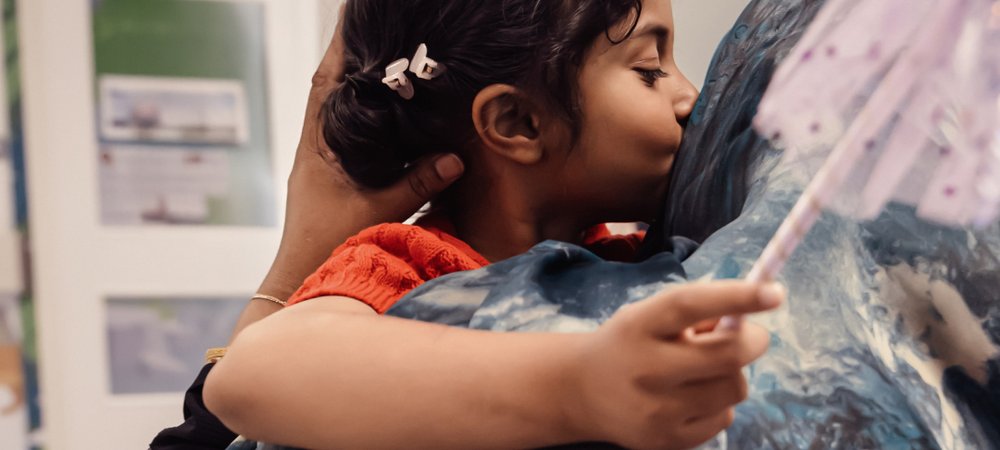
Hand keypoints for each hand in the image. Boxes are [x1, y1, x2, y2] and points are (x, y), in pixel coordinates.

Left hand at [235, 6, 463, 337]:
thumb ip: (417, 184)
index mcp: (317, 148)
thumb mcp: (378, 213)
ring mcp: (321, 163)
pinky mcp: (330, 179)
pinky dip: (364, 118)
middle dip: (352, 60)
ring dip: (355, 87)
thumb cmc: (327, 250)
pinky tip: (386, 116)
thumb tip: (455, 159)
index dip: (340, 51)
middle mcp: (315, 149)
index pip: (325, 86)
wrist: (299, 286)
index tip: (355, 22)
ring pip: (337, 113)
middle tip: (378, 35)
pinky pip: (347, 137)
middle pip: (330, 91)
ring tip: (383, 63)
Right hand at [566, 281, 783, 449]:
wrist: (581, 391)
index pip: (689, 305)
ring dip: (733, 373)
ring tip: (704, 370)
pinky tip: (692, 397)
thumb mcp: (648, 316)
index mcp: (638, 326)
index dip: (735, 297)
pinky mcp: (667, 440)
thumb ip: (694, 315)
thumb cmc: (629, 343)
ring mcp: (656, 410)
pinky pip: (724, 418)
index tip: (774, 292)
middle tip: (751, 335)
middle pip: (727, 355)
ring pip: (734, 388)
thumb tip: (749, 318)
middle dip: (753, 341)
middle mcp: (645, 369)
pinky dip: (719, 403)